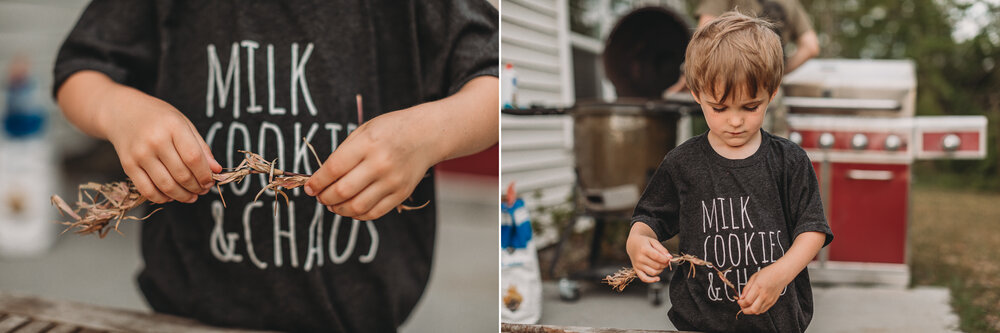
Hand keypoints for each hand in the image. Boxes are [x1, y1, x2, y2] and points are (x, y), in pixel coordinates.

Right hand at [103, 86, 221, 203]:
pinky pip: (147, 190)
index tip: (210, 181)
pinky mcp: (128, 165)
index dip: (205, 175)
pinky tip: (171, 196)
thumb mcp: (184, 123)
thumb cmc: (158, 117)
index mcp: (173, 126)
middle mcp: (155, 140)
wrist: (122, 112)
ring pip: (166, 186)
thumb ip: (201, 147)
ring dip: (182, 196)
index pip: (194, 158)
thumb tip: (216, 170)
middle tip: (202, 190)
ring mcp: (139, 154)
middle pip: (181, 174)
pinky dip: (162, 198)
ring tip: (191, 196)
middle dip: (196, 187)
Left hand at [304, 107, 438, 220]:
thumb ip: (343, 153)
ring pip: (357, 206)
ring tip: (333, 204)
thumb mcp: (364, 130)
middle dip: (325, 198)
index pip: (333, 169)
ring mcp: (392, 181)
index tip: (310, 188)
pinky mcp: (401, 193)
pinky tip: (351, 207)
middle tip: (320, 196)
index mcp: (368, 144)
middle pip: (342, 191)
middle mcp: (380, 164)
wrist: (427, 135)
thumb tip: (322, 179)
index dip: (317, 182)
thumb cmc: (391, 130)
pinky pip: (374, 212)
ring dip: (339, 209)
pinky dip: (357, 214)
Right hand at [625, 223, 672, 282]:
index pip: (657, 257)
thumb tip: (670, 258)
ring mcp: (638, 265)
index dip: (665, 259)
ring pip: (653, 272)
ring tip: (661, 265)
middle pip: (656, 266)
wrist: (633, 244)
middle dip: (664, 264)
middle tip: (666, 261)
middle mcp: (640, 258)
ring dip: (660, 270)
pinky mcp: (636, 270)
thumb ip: (662, 249)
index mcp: (644, 249)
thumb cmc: (644, 242)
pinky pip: (644, 278)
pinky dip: (651, 280)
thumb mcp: (654, 241)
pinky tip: (657, 278)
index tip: (668, 258)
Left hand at [737, 264, 791, 314]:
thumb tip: (741, 297)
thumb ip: (746, 288)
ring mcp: (769, 300)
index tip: (739, 301)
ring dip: (750, 311)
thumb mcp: (754, 277)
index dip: (741, 303)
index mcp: (758, 287)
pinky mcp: (772, 302)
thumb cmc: (768, 273)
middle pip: (752, 309)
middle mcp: (764, 295)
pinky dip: (757, 310)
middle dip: (744, 310)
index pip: (747, 301)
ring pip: (758, 311)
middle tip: (742, 305)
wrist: (781, 274)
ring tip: (747, 305)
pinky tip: (754, 305)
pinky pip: (763, 310)